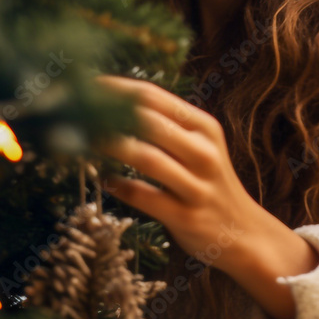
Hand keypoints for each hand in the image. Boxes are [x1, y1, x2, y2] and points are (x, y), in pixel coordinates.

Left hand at [92, 75, 259, 272]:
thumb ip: (166, 126)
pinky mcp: (185, 216)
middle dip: (107, 115)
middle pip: (147, 121)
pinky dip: (119, 186)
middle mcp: (203, 151)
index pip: (152, 96)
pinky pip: (144, 197)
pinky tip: (104, 180)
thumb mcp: (199, 146)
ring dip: (110, 147)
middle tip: (75, 114)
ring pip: (146, 158)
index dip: (115, 89)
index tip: (85, 86)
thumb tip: (115, 104)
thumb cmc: (209, 182)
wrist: (243, 232)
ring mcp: (196, 185)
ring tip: (86, 143)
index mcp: (204, 126)